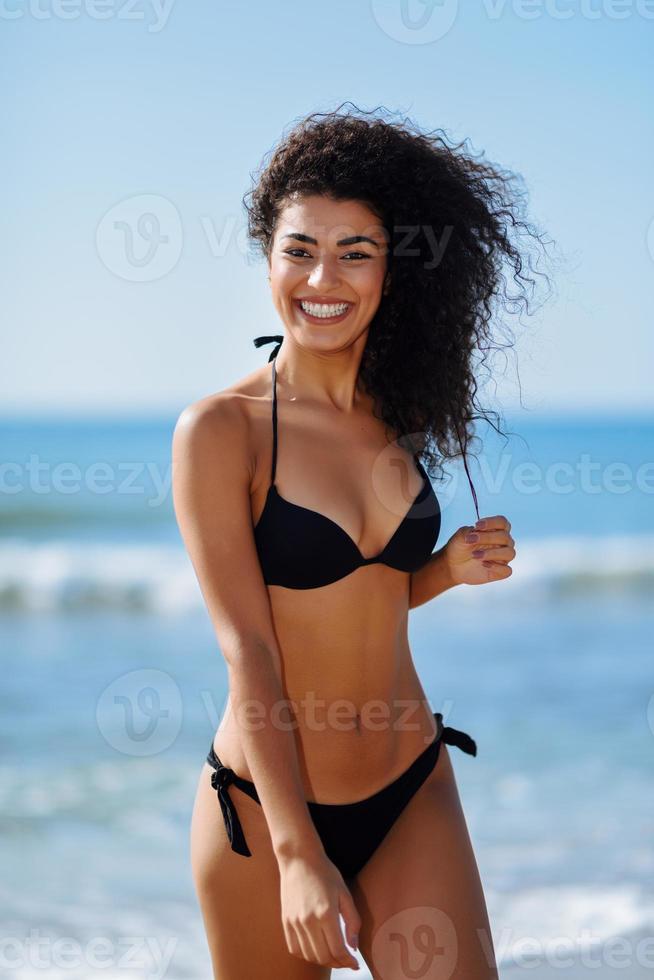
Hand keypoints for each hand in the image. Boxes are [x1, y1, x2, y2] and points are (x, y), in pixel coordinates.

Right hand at [278, 850, 360, 969]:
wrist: (299, 858)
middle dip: (338, 963)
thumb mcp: (345, 893)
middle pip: (323, 957)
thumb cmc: (325, 873)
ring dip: (323, 961)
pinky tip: (316, 949)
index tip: (355, 964)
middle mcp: (308, 921)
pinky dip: (306, 955)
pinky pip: (295, 948)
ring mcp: (295, 922)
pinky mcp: (286, 921)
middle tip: (346, 961)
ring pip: (309, 955)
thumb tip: (353, 947)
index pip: (337, 950)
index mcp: (326, 914)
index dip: (348, 962)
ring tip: (333, 956)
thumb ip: (352, 921)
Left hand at [443, 514, 514, 585]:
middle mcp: (502, 543)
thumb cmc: (459, 547)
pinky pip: (507, 570)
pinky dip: (497, 567)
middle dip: (488, 537)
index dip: (492, 522)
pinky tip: (484, 565)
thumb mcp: (460, 536)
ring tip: (475, 555)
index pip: (502, 522)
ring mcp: (502, 558)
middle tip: (471, 540)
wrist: (452, 565)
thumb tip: (477, 532)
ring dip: (492, 553)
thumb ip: (469, 531)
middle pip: (505, 537)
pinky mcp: (500, 572)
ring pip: (509, 553)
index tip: (477, 525)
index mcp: (495, 531)